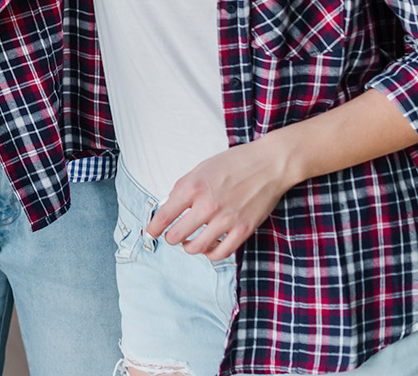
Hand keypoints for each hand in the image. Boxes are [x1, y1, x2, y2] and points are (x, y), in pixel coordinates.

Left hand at [147, 138, 297, 261]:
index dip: (153, 228)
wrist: (268, 164)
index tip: (150, 232)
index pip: (164, 215)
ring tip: (188, 243)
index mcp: (193, 187)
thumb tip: (168, 206)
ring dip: (188, 248)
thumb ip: (183, 188)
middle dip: (170, 238)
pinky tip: (209, 246)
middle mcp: (207, 205)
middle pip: (177, 235)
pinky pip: (221, 253)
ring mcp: (226, 219)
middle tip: (170, 237)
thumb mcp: (200, 169)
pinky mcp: (243, 230)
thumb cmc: (233, 164)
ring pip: (197, 247)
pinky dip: (210, 254)